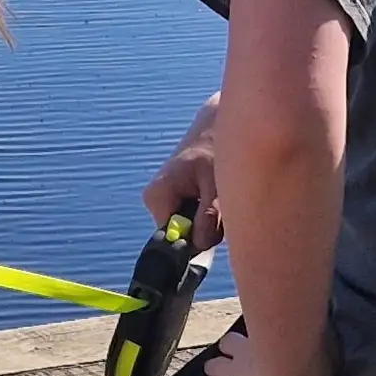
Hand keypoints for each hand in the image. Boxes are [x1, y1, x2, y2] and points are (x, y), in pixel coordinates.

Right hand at [143, 93, 221, 248]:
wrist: (211, 132)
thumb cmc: (212, 152)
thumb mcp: (215, 182)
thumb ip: (208, 214)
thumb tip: (199, 243)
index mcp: (158, 197)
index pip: (173, 239)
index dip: (197, 238)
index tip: (215, 223)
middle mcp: (155, 202)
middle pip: (183, 237)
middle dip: (207, 229)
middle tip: (221, 204)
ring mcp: (163, 204)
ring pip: (191, 231)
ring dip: (211, 223)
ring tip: (218, 194)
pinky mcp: (174, 204)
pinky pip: (193, 222)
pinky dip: (209, 216)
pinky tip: (213, 196)